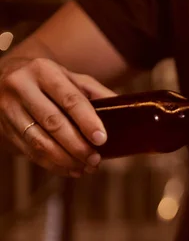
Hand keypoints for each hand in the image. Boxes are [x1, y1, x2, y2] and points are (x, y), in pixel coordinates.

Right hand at [0, 57, 115, 176]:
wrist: (6, 76)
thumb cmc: (50, 80)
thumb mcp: (72, 77)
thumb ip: (97, 93)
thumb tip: (125, 110)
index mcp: (43, 70)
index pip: (69, 99)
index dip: (87, 121)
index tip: (102, 139)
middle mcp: (21, 86)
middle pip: (53, 122)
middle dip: (77, 145)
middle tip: (95, 159)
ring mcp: (8, 108)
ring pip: (38, 141)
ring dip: (65, 159)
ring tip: (85, 167)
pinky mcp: (3, 128)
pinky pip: (29, 152)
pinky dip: (52, 165)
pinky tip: (70, 169)